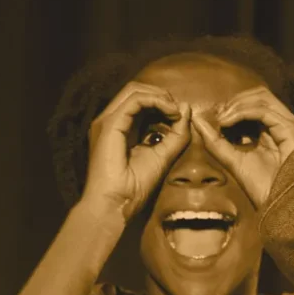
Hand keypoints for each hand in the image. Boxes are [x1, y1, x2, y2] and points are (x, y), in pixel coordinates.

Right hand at [81, 82, 191, 218]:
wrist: (115, 204)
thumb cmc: (135, 187)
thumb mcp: (163, 156)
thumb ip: (176, 135)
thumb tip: (186, 109)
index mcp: (122, 128)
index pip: (141, 102)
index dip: (163, 103)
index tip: (181, 116)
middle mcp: (112, 121)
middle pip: (137, 90)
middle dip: (162, 95)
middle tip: (180, 110)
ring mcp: (108, 120)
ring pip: (135, 90)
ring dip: (161, 96)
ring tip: (176, 111)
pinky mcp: (110, 124)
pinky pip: (135, 100)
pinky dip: (156, 101)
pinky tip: (170, 113)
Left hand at [189, 89, 293, 210]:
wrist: (279, 206)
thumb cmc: (262, 188)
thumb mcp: (233, 160)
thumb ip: (217, 141)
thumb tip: (198, 120)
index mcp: (275, 130)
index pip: (254, 104)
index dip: (232, 106)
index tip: (213, 116)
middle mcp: (285, 124)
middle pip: (259, 94)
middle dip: (233, 102)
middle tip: (216, 116)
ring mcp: (291, 125)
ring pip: (261, 97)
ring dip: (236, 105)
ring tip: (221, 120)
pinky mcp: (292, 129)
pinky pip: (263, 110)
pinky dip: (242, 112)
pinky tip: (228, 123)